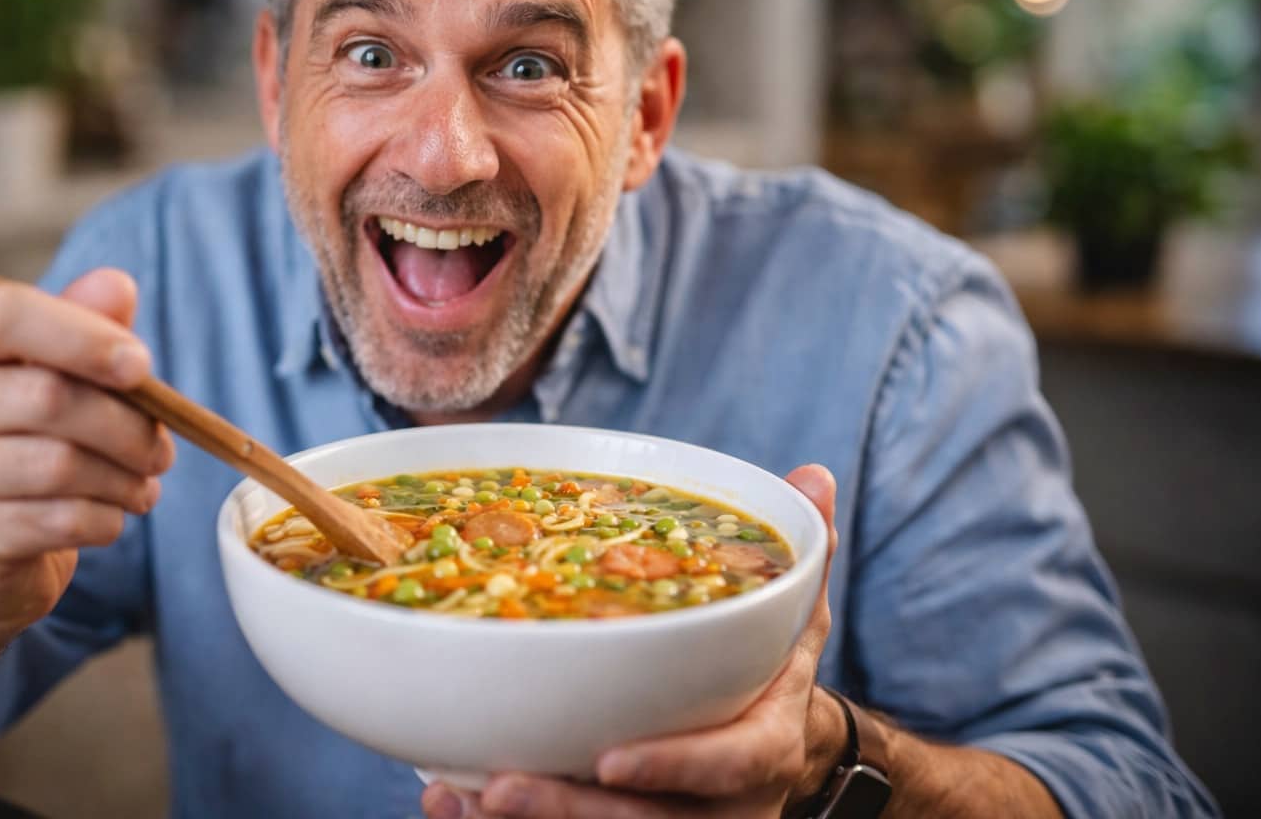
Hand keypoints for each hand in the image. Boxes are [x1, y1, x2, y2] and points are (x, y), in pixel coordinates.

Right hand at [0, 268, 172, 628]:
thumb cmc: (30, 431)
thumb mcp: (61, 366)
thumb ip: (87, 321)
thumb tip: (115, 286)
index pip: (3, 314)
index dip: (82, 335)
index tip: (142, 366)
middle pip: (46, 396)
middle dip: (126, 426)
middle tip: (162, 448)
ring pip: (57, 465)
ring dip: (123, 478)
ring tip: (143, 482)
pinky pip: (54, 521)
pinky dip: (104, 519)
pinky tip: (112, 515)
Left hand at [422, 464, 840, 818]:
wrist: (774, 746)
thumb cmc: (767, 669)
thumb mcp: (791, 613)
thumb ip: (799, 552)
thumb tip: (813, 474)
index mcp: (764, 742)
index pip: (728, 763)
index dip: (673, 766)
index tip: (610, 759)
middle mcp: (721, 804)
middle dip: (572, 811)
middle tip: (500, 786)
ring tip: (461, 797)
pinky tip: (447, 802)